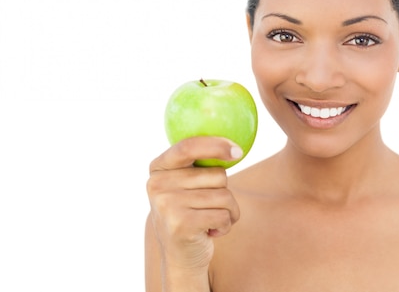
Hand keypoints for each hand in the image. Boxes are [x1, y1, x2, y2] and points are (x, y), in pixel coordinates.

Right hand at [146, 136, 241, 271]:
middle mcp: (158, 185)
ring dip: (229, 211)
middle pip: (217, 175)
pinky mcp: (181, 225)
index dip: (215, 145)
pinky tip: (211, 231)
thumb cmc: (191, 212)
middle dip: (225, 192)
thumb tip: (235, 147)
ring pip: (224, 196)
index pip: (188, 146)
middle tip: (211, 206)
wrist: (180, 257)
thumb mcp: (185, 184)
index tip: (238, 151)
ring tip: (213, 220)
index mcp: (158, 168)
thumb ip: (197, 164)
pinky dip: (226, 224)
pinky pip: (223, 215)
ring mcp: (167, 205)